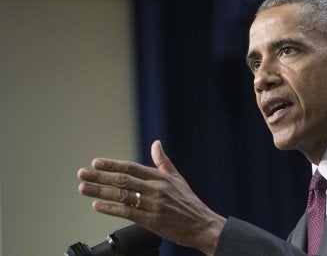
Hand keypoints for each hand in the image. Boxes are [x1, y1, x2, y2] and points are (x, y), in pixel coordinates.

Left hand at [77, 140, 224, 254]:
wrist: (202, 225)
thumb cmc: (189, 203)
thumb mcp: (177, 179)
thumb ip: (163, 162)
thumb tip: (156, 143)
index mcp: (160, 177)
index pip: (132, 168)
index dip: (113, 165)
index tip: (96, 163)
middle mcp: (155, 189)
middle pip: (123, 180)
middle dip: (100, 176)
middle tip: (82, 173)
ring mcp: (153, 205)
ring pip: (122, 196)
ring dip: (100, 191)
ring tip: (83, 188)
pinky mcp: (151, 220)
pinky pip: (127, 213)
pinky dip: (110, 209)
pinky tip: (97, 206)